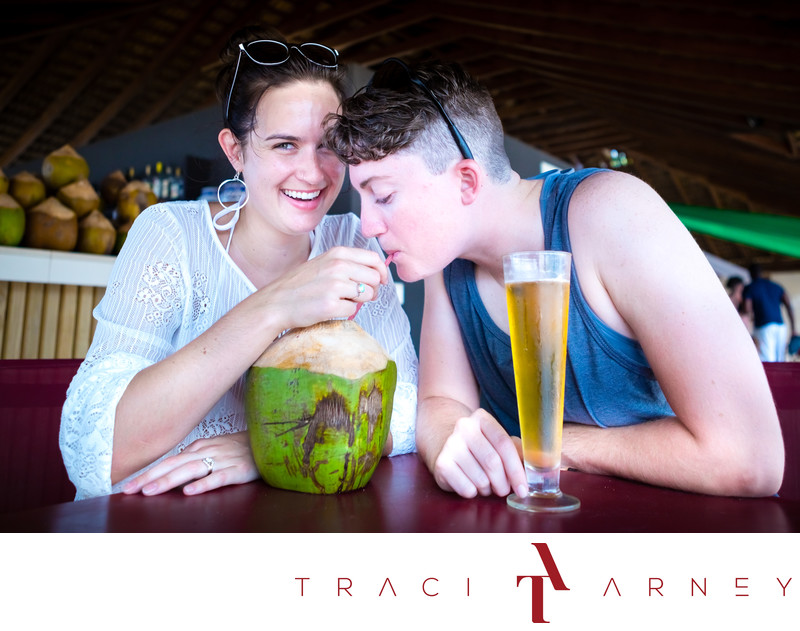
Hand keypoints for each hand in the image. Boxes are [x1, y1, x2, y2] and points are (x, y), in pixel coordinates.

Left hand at [121, 431, 258, 495]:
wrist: (271, 440)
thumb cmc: (241, 448)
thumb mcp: (215, 450)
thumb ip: (195, 459)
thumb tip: (172, 473)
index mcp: (200, 447)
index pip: (169, 461)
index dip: (148, 473)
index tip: (127, 486)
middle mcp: (208, 451)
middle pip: (174, 464)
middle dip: (150, 477)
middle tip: (129, 490)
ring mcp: (223, 459)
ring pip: (191, 470)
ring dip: (169, 480)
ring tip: (150, 492)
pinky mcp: (238, 470)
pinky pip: (218, 477)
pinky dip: (203, 484)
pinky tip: (190, 492)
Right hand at [259, 246, 388, 327]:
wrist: (276, 302)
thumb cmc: (300, 284)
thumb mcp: (324, 263)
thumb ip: (349, 264)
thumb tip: (377, 272)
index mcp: (338, 254)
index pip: (374, 259)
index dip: (382, 272)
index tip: (381, 281)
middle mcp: (339, 266)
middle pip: (375, 279)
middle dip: (371, 290)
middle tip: (356, 295)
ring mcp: (335, 286)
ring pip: (367, 295)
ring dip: (357, 301)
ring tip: (338, 300)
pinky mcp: (331, 305)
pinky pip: (353, 311)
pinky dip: (345, 312)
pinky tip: (330, 308)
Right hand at [432, 408, 526, 498]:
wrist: (445, 446)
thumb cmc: (481, 448)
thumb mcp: (499, 443)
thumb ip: (522, 452)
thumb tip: (553, 461)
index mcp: (482, 419)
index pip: (504, 444)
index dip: (516, 469)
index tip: (524, 488)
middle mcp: (463, 428)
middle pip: (492, 462)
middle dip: (503, 483)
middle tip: (504, 490)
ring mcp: (450, 445)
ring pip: (480, 478)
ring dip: (488, 488)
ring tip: (485, 484)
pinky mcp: (441, 463)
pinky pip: (466, 488)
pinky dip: (473, 493)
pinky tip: (471, 484)